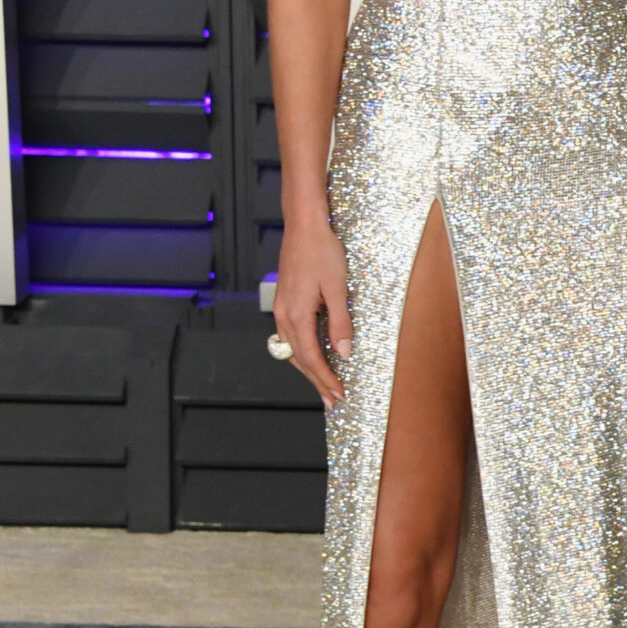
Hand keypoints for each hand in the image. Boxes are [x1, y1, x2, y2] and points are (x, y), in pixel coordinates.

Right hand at [272, 215, 352, 408]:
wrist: (304, 225)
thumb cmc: (322, 251)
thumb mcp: (337, 288)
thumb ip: (340, 322)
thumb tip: (343, 352)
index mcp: (297, 315)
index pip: (311, 359)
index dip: (325, 379)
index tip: (339, 395)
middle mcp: (284, 315)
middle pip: (299, 360)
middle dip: (317, 382)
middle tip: (332, 402)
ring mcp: (282, 308)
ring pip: (293, 350)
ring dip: (309, 369)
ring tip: (324, 385)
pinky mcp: (285, 301)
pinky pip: (291, 336)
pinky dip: (303, 352)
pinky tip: (314, 356)